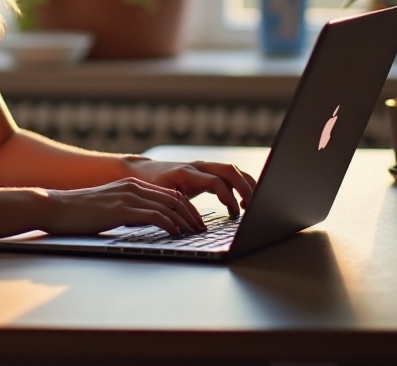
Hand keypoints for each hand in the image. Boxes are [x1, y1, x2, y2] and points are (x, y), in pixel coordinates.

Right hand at [39, 177, 208, 236]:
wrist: (56, 207)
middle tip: (203, 229)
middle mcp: (133, 187)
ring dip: (186, 221)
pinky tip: (177, 234)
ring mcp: (128, 196)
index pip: (169, 194)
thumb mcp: (110, 208)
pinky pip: (155, 216)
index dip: (187, 208)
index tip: (197, 222)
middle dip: (193, 214)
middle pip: (174, 198)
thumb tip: (146, 224)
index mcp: (132, 184)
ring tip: (196, 233)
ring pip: (169, 206)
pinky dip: (170, 225)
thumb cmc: (80, 213)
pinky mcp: (122, 209)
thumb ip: (129, 211)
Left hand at [124, 158, 256, 216]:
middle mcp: (198, 167)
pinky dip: (238, 186)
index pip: (215, 181)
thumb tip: (192, 229)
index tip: (235, 212)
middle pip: (229, 170)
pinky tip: (240, 204)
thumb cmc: (150, 187)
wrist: (142, 172)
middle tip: (254, 207)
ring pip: (231, 170)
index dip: (228, 196)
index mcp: (187, 173)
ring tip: (251, 206)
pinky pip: (227, 175)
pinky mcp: (205, 172)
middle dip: (246, 187)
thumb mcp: (161, 199)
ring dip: (245, 185)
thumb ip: (177, 210)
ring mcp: (203, 168)